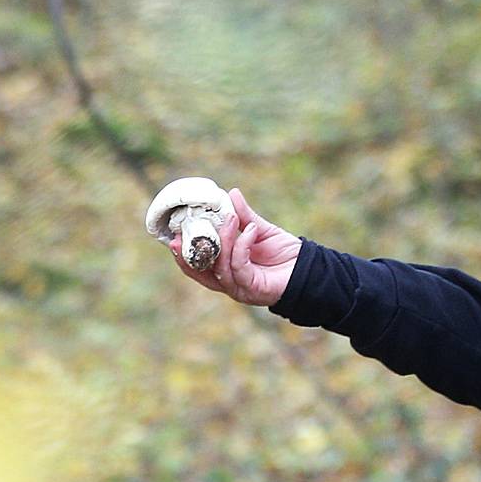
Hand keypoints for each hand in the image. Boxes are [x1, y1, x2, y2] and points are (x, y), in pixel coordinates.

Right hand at [162, 187, 300, 307]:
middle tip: (182, 232)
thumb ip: (243, 216)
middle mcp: (228, 281)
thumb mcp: (259, 229)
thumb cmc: (284, 253)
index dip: (182, 252)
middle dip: (188, 253)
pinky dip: (242, 245)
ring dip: (223, 239)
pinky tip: (251, 230)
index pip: (197, 264)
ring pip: (220, 265)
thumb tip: (230, 193)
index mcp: (225, 268)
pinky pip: (240, 266)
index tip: (173, 232)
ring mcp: (239, 287)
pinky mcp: (252, 288)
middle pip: (200, 270)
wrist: (307, 269)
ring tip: (231, 218)